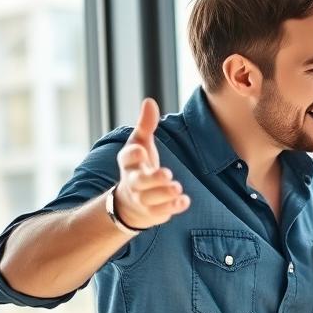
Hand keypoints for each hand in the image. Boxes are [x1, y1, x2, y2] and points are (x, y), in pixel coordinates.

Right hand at [113, 99, 189, 229]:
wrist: (130, 203)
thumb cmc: (139, 166)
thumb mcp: (140, 144)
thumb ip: (145, 125)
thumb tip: (149, 101)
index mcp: (129, 163)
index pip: (127, 157)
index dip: (133, 154)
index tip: (141, 150)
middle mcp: (134, 181)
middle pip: (140, 181)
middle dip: (152, 179)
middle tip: (167, 174)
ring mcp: (143, 198)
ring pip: (151, 199)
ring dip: (164, 194)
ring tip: (177, 188)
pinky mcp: (154, 212)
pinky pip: (163, 212)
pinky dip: (173, 207)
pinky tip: (185, 200)